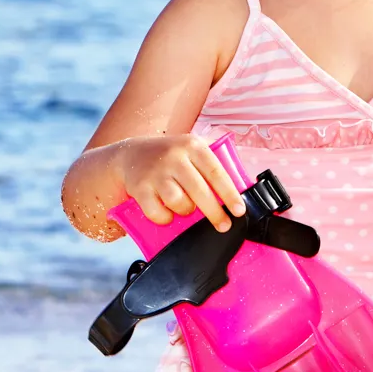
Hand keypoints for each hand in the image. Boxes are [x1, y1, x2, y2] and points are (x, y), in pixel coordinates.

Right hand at [117, 136, 245, 231]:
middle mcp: (174, 157)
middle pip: (199, 190)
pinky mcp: (140, 188)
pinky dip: (165, 217)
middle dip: (214, 212)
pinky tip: (167, 212)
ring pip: (178, 202)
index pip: (216, 172)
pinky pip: (158, 213)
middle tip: (223, 225)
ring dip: (185, 210)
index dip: (229, 194)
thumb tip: (241, 186)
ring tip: (185, 207)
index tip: (239, 210)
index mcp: (192, 146)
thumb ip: (213, 163)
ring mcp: (156, 172)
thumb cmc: (170, 156)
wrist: (130, 155)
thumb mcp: (192, 149)